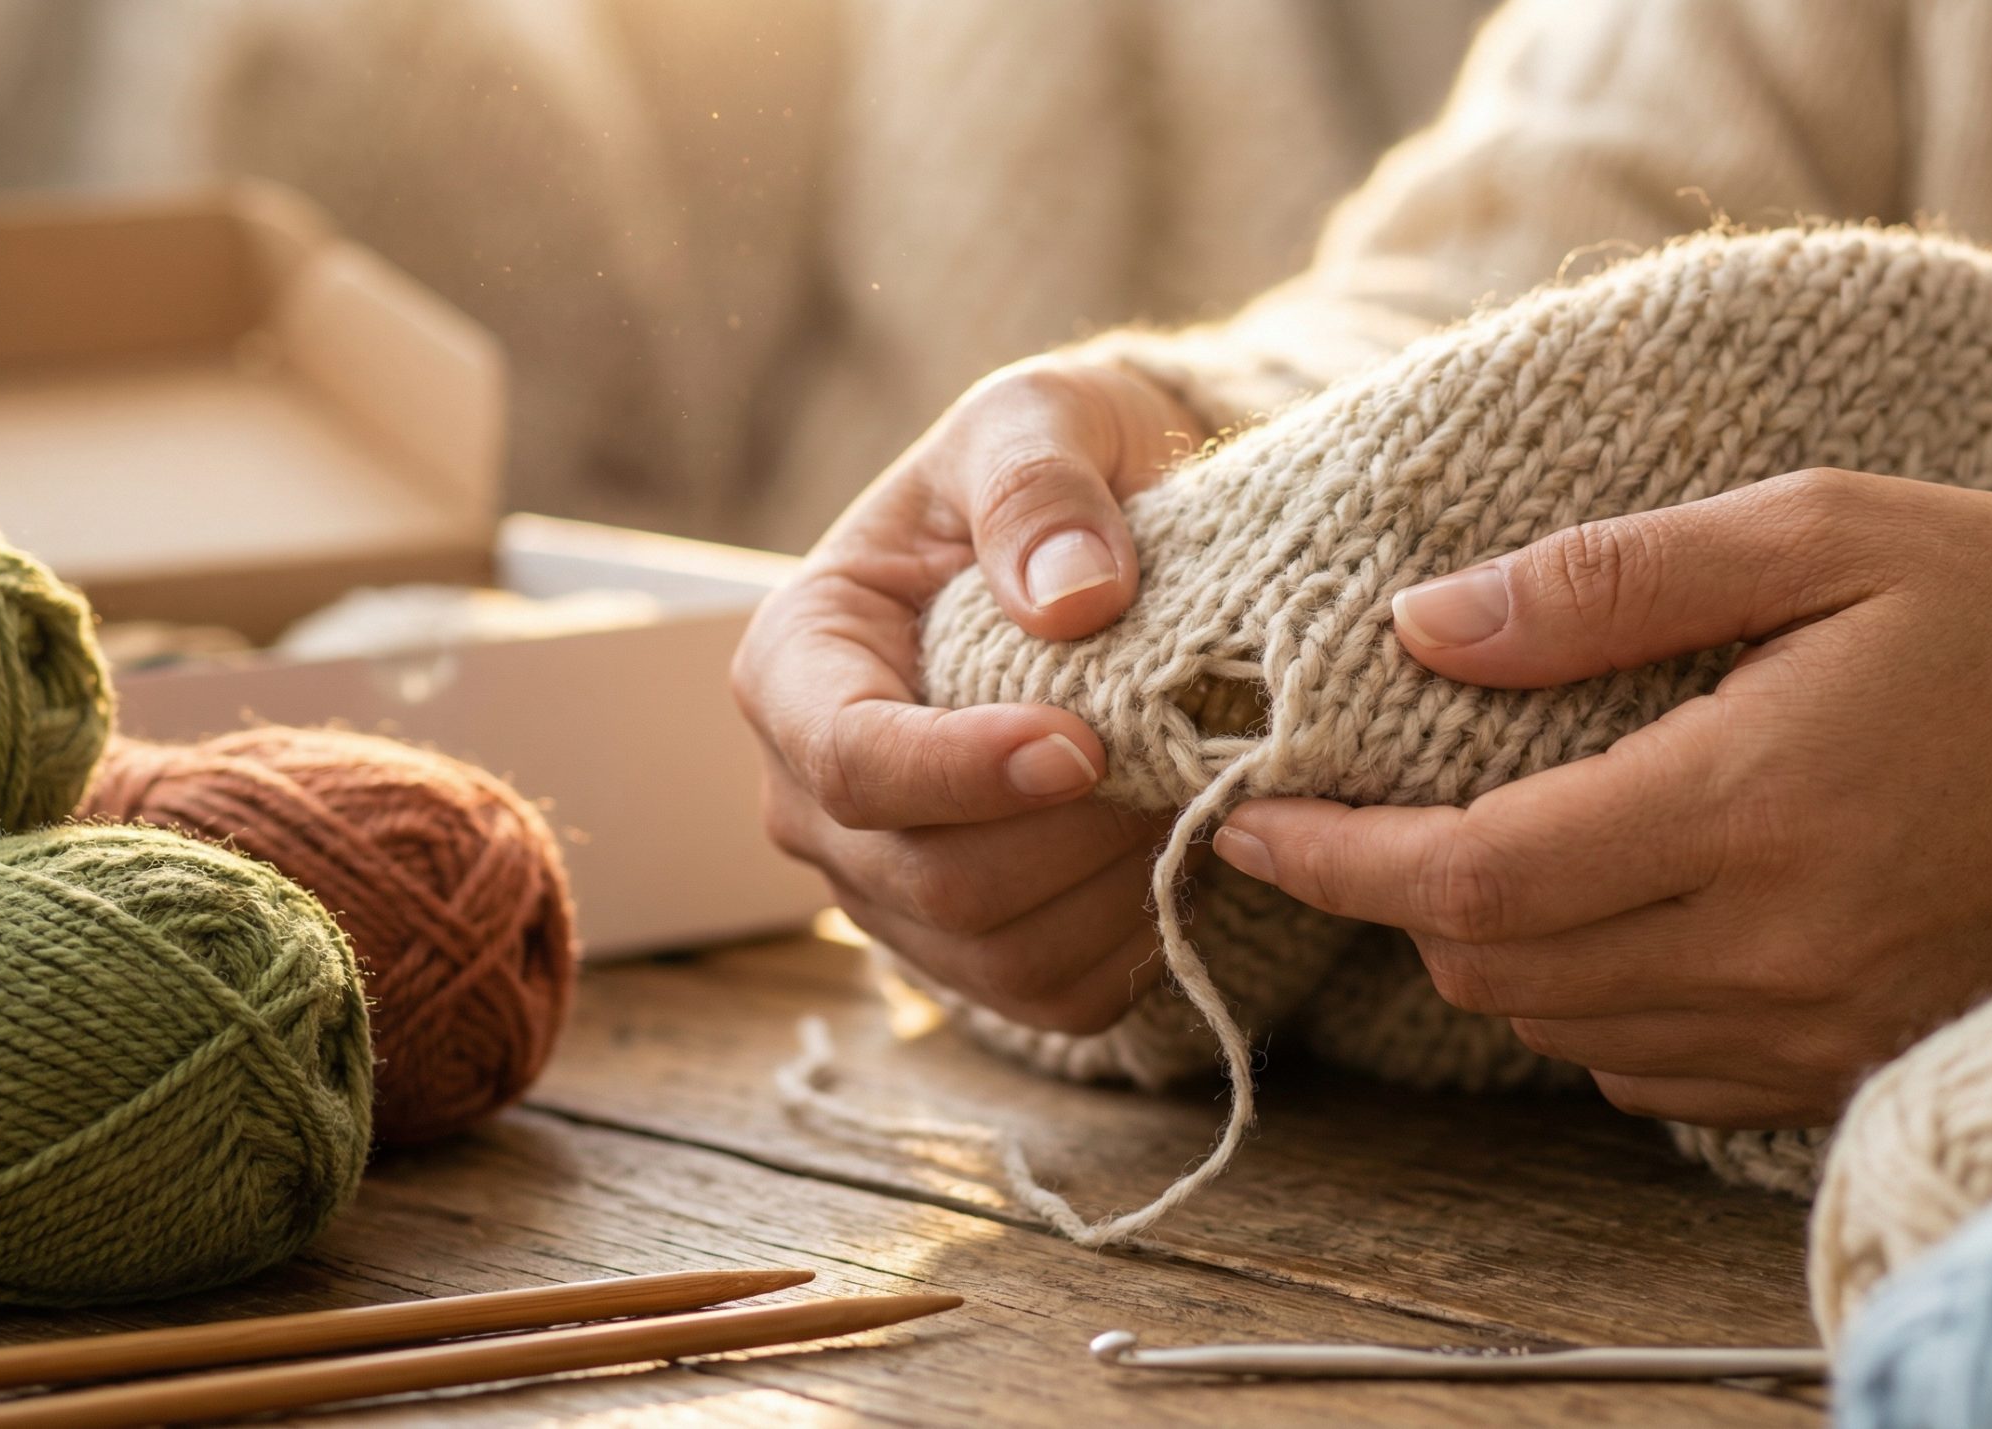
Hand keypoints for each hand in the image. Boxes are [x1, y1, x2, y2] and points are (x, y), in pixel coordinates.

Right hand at [733, 360, 1204, 1031]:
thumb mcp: (1041, 417)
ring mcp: (888, 889)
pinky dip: (1139, 936)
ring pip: (1000, 953)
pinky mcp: (973, 948)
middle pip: (932, 879)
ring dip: (1121, 883)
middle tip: (1191, 744)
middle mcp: (816, 800)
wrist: (1105, 548)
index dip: (964, 771)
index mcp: (797, 665)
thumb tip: (1072, 600)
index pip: (849, 762)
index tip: (1085, 744)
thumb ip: (1039, 485)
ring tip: (1194, 783)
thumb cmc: (1053, 473)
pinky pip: (1058, 995)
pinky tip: (1182, 846)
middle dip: (1079, 828)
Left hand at [1209, 470, 1991, 1126]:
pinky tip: (1619, 915)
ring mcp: (1811, 1026)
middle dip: (1405, 891)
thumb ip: (1612, 583)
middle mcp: (1769, 946)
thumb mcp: (1824, 534)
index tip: (1251, 813)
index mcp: (1746, 806)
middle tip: (1378, 803)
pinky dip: (1591, 1007)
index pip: (1474, 876)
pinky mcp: (1847, 1063)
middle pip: (1497, 966)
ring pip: (1562, 1030)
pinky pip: (1651, 1076)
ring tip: (1494, 844)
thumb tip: (1427, 623)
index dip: (1338, 852)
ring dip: (1494, 947)